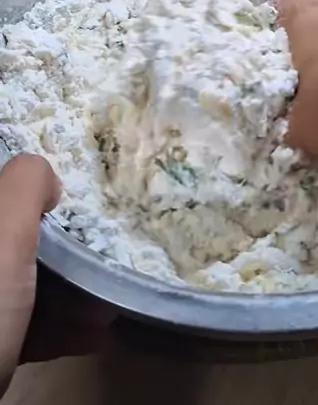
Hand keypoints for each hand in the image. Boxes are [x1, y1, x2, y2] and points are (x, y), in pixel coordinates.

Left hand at [0, 155, 114, 398]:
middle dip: (62, 251)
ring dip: (70, 295)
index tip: (66, 199)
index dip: (32, 195)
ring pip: (22, 289)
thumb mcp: (1, 230)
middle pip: (16, 244)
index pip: (4, 197)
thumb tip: (46, 180)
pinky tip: (94, 335)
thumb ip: (24, 185)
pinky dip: (59, 329)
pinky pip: (24, 329)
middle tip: (100, 256)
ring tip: (108, 303)